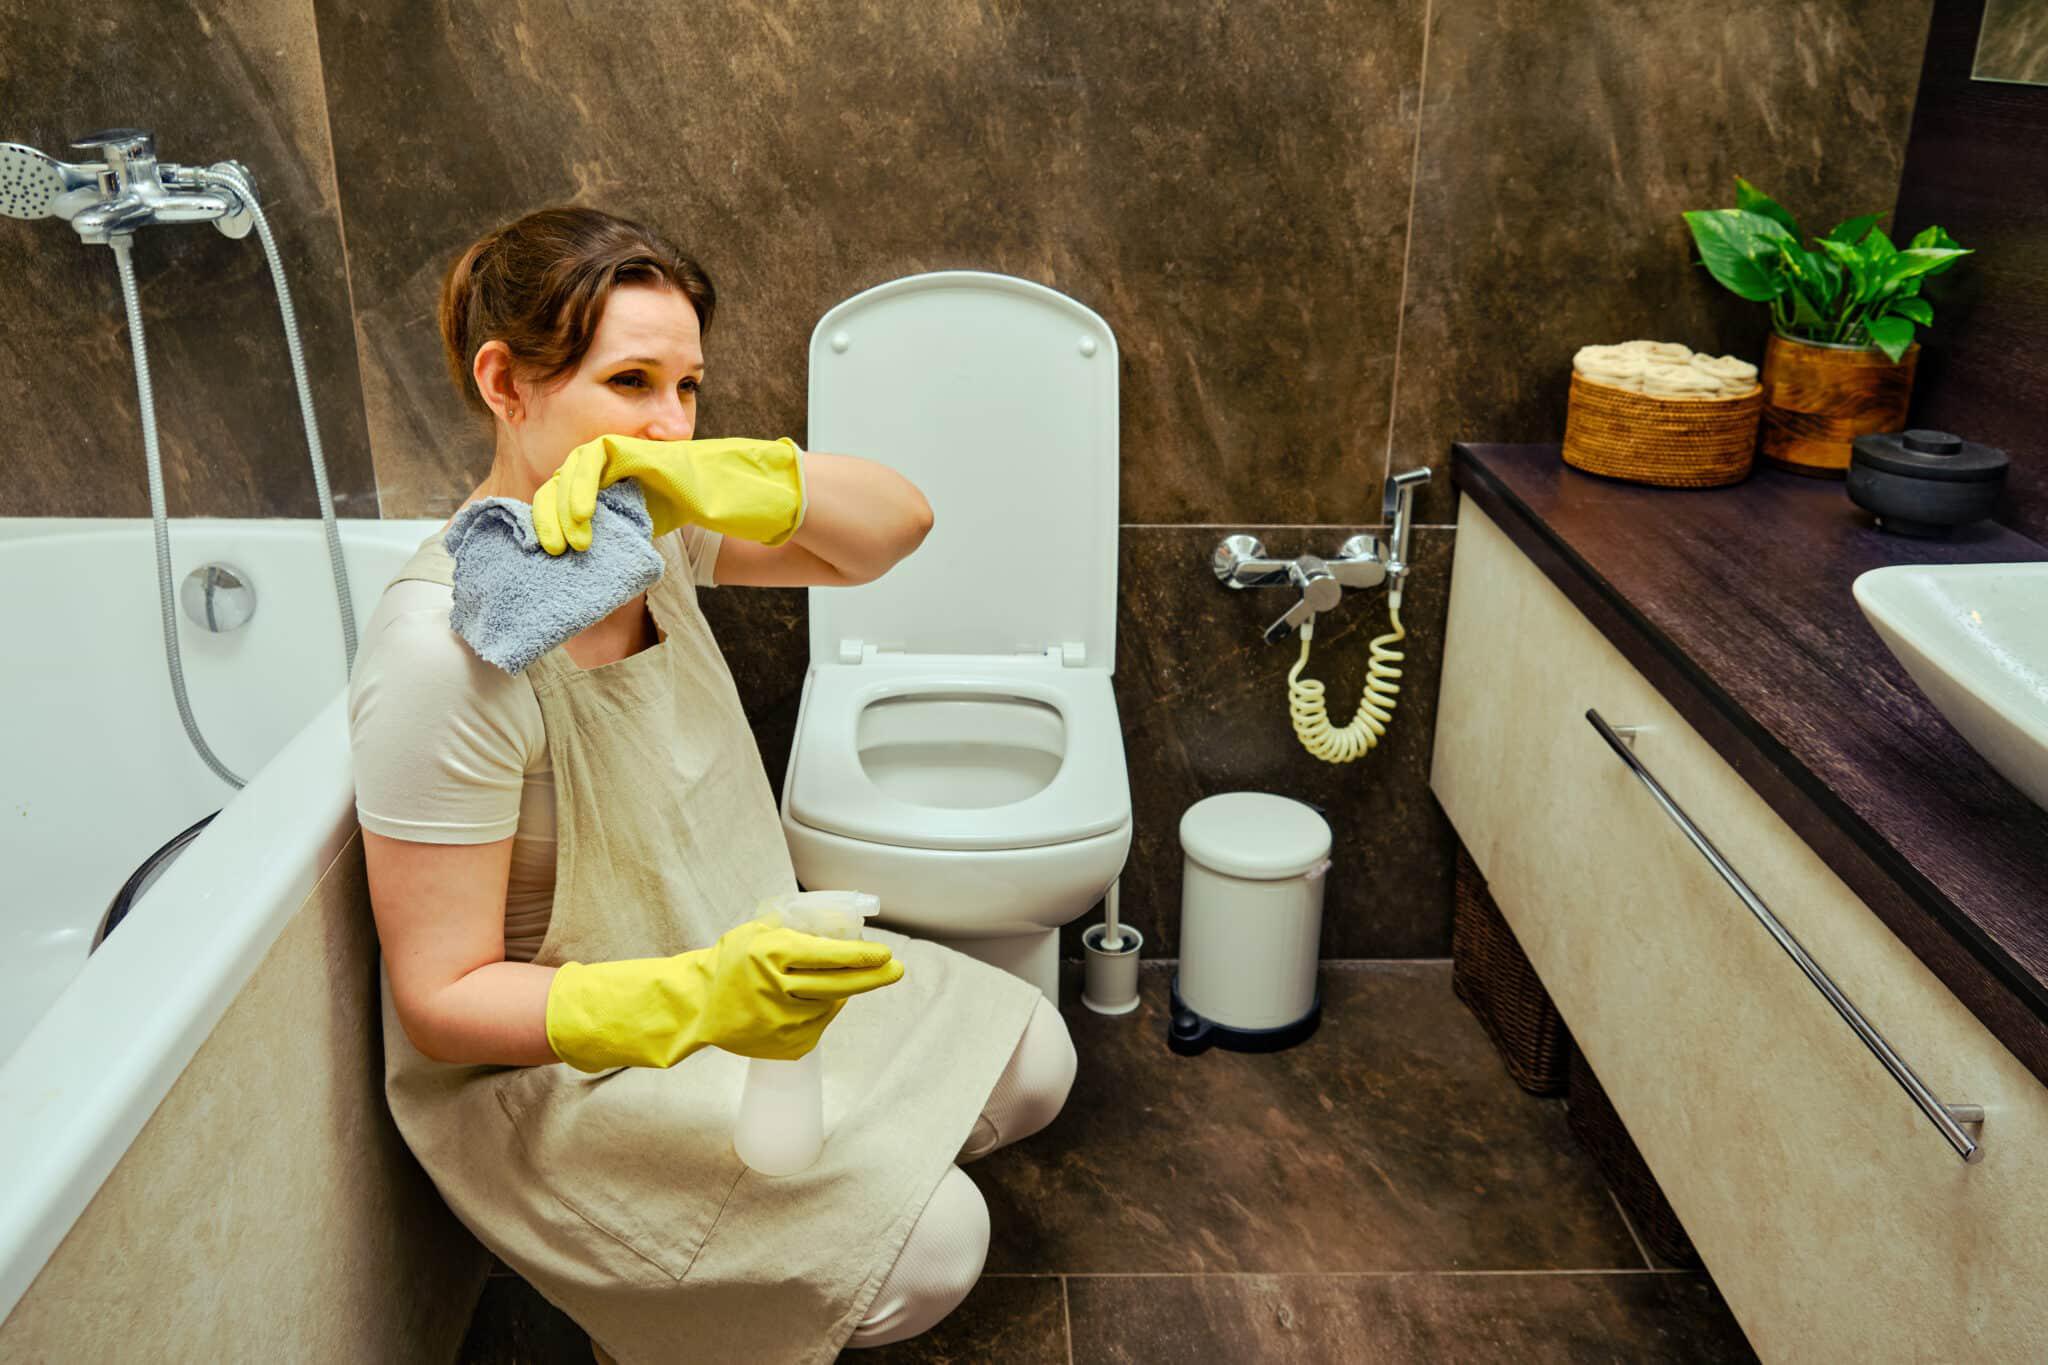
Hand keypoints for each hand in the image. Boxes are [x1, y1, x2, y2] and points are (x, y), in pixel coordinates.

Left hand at [532, 435, 807, 554]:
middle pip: (556, 484)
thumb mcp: (639, 528)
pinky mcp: (626, 446)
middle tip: (553, 551)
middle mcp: (603, 466)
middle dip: (548, 518)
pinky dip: (581, 485)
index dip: (549, 523)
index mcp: (602, 484)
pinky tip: (582, 514)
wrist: (725, 494)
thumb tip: (582, 567)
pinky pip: (591, 458)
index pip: (560, 498)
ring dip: (562, 506)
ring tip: (571, 541)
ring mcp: (614, 454)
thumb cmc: (689, 511)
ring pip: (568, 471)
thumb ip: (611, 533)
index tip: (552, 554)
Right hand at [545, 916, 903, 1070]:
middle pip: (838, 986)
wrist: (697, 1006)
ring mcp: (780, 1022)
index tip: (885, 953)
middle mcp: (777, 989)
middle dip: (872, 977)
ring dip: (837, 993)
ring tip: (821, 982)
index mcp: (771, 954)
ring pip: (829, 1006)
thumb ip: (798, 927)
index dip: (860, 955)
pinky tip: (801, 1003)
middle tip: (896, 970)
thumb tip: (844, 925)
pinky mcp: (783, 1045)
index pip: (827, 955)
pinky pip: (816, 1026)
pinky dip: (818, 1013)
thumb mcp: (759, 930)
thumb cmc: (731, 961)